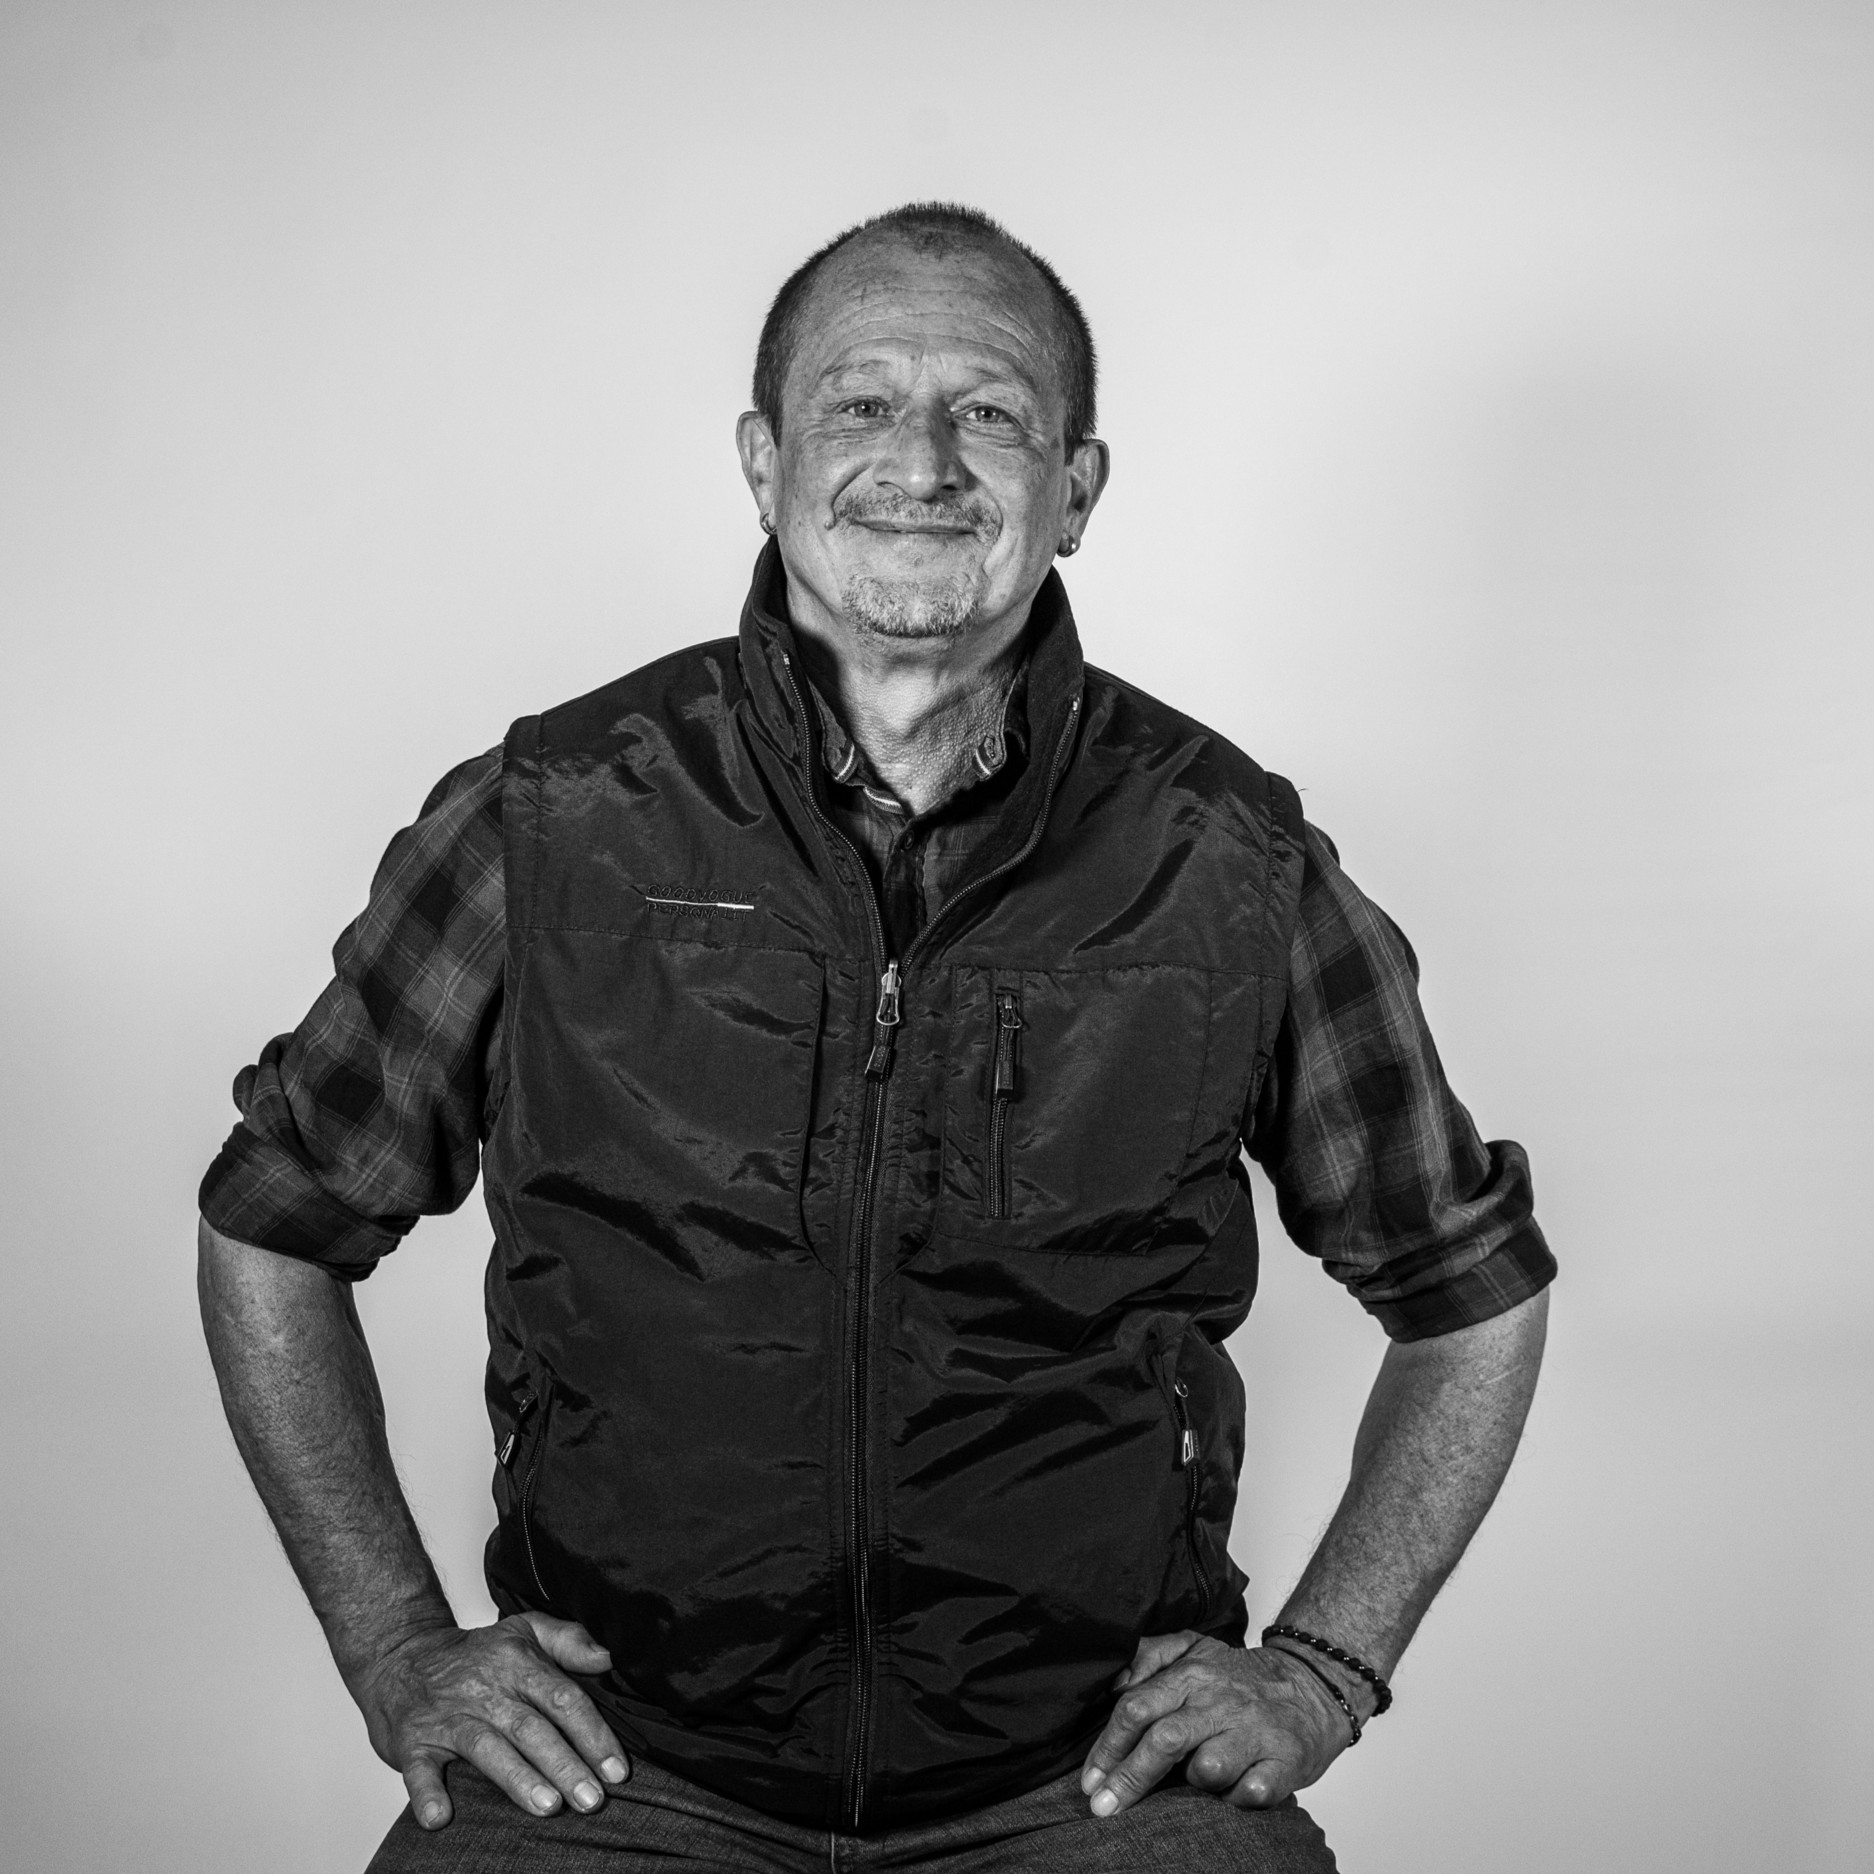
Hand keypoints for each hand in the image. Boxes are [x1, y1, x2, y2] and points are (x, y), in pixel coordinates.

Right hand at [354, 1612, 629, 1829]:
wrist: (402, 1656)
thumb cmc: (475, 1653)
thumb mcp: (524, 1630)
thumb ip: (569, 1640)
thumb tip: (607, 1659)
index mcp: (518, 1664)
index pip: (564, 1699)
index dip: (593, 1735)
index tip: (617, 1770)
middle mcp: (486, 1691)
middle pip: (532, 1729)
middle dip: (565, 1765)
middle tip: (592, 1799)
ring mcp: (449, 1717)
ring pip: (487, 1749)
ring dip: (517, 1778)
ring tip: (548, 1806)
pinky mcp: (413, 1742)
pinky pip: (419, 1769)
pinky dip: (427, 1793)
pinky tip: (440, 1816)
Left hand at [1079, 1632, 1353, 1816]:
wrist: (1313, 1685)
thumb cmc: (1240, 1678)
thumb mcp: (1194, 1649)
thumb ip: (1152, 1656)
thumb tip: (1116, 1684)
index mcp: (1192, 1674)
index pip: (1137, 1709)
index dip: (1108, 1747)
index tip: (1090, 1780)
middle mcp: (1220, 1701)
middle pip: (1162, 1740)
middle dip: (1128, 1778)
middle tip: (1102, 1808)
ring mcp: (1254, 1732)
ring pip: (1207, 1769)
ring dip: (1193, 1783)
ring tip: (1196, 1780)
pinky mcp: (1285, 1761)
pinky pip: (1250, 1793)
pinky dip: (1236, 1799)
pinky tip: (1234, 1793)